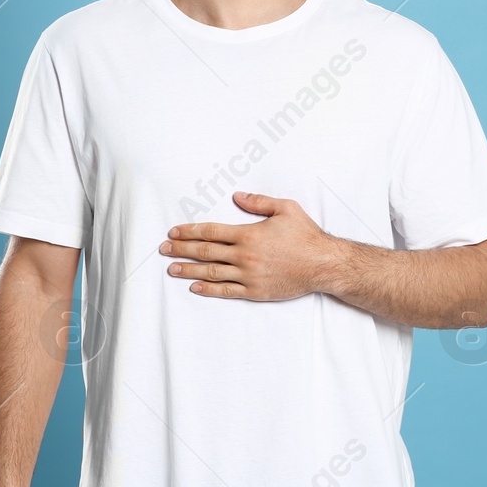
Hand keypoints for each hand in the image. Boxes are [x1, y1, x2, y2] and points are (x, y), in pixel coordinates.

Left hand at [159, 190, 339, 300]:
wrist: (323, 264)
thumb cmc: (306, 235)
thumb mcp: (286, 208)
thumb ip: (259, 202)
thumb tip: (237, 195)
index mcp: (248, 234)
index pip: (211, 232)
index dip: (189, 231)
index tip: (173, 232)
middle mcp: (244, 255)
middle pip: (205, 252)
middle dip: (181, 249)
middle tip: (163, 249)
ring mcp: (248, 275)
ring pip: (211, 272)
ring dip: (188, 269)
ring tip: (171, 268)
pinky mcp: (255, 291)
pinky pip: (226, 291)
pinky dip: (208, 289)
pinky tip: (194, 286)